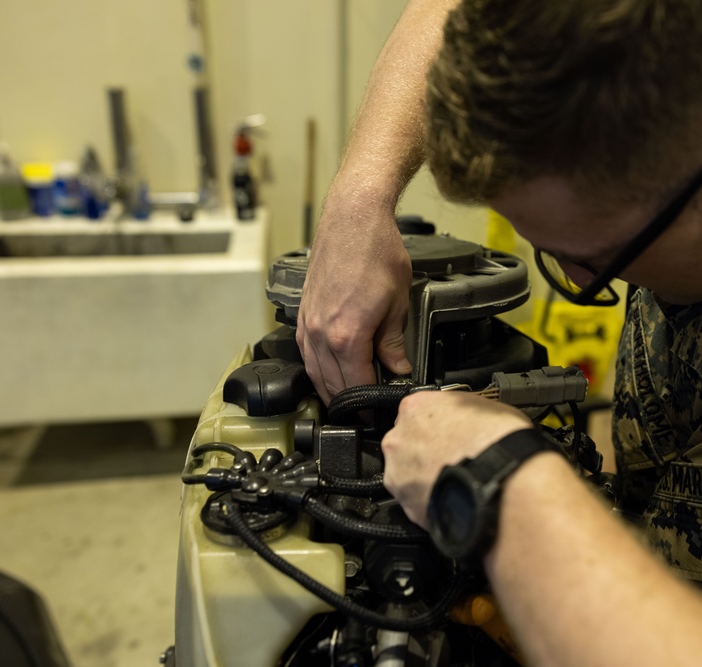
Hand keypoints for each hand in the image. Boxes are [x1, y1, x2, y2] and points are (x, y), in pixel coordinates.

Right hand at [297, 194, 413, 403]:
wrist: (352, 219)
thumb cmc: (377, 252)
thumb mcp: (398, 302)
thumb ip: (394, 342)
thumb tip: (398, 369)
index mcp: (348, 337)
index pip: (357, 386)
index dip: (369, 405)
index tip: (379, 413)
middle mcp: (322, 335)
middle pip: (332, 385)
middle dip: (349, 404)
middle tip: (365, 415)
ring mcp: (309, 324)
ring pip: (315, 373)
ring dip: (330, 390)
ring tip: (347, 403)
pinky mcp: (303, 314)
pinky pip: (306, 353)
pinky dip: (317, 369)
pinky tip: (328, 374)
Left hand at [381, 391, 531, 526]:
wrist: (502, 480)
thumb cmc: (498, 440)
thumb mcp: (482, 404)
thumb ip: (460, 409)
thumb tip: (467, 415)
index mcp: (415, 408)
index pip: (415, 413)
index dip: (434, 424)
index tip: (446, 432)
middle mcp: (398, 440)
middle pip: (406, 444)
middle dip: (425, 452)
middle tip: (453, 457)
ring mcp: (399, 475)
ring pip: (407, 474)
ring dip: (426, 477)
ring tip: (456, 480)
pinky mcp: (408, 506)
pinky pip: (417, 501)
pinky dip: (432, 501)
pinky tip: (455, 497)